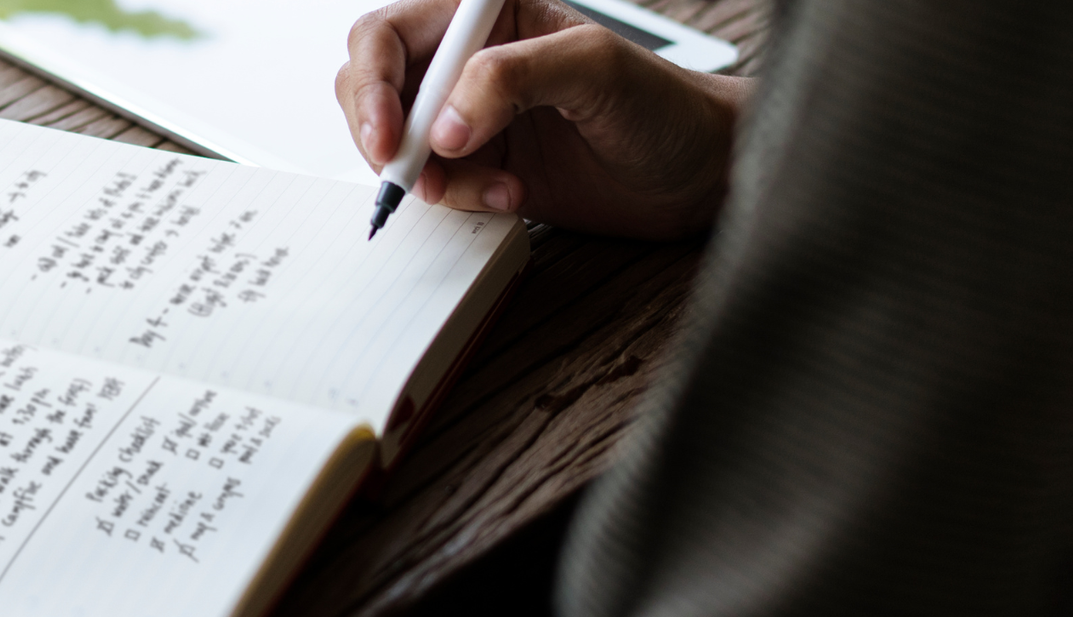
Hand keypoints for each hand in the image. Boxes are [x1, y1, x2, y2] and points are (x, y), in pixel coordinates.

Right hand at [336, 0, 748, 238]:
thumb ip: (513, 79)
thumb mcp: (594, 69)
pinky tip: (509, 195)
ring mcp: (471, 115)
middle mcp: (468, 60)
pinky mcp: (482, 165)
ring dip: (430, 175)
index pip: (389, 36)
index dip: (374, 86)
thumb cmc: (665, 105)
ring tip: (491, 185)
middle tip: (415, 174)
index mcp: (485, 15)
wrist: (699, 174)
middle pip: (373, 87)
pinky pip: (434, 183)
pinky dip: (458, 198)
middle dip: (384, 135)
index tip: (392, 137)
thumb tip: (445, 123)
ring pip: (397, 142)